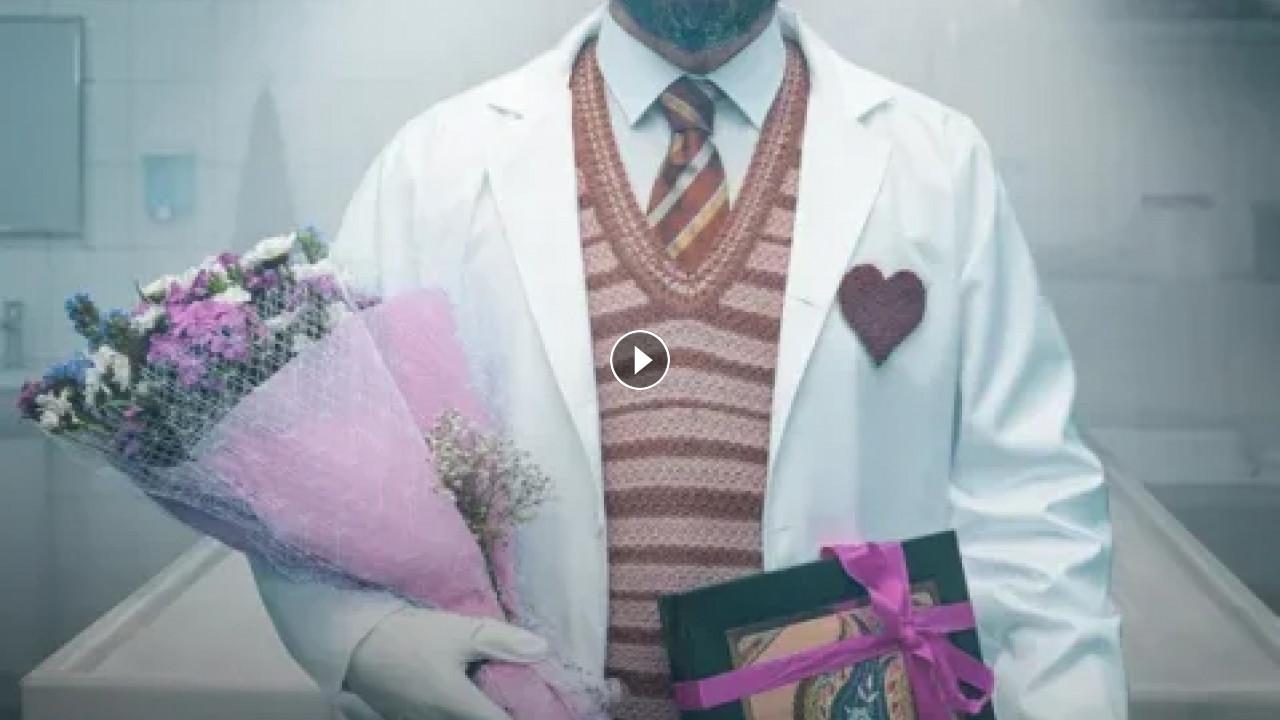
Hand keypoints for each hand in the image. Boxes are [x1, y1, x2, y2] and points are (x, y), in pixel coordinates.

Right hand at [346, 607, 547, 719]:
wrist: (354, 642)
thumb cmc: (410, 637)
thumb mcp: (459, 632)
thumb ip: (502, 641)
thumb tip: (541, 649)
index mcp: (459, 707)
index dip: (524, 716)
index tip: (540, 707)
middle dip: (500, 713)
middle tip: (517, 700)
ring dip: (475, 714)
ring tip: (490, 697)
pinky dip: (455, 714)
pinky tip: (460, 699)